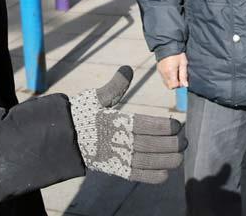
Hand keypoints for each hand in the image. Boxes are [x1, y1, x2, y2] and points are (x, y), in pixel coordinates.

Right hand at [69, 66, 186, 183]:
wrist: (61, 138)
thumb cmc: (80, 114)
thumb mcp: (95, 97)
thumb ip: (114, 86)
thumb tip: (128, 68)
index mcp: (114, 121)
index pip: (144, 125)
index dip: (164, 127)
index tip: (177, 125)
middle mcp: (116, 140)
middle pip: (150, 145)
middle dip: (172, 144)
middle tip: (184, 140)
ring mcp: (115, 157)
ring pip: (147, 162)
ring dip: (167, 160)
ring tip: (180, 156)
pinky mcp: (113, 169)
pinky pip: (136, 175)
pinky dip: (152, 176)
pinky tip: (165, 172)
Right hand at [157, 52, 187, 89]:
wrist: (167, 45)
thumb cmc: (177, 53)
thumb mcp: (183, 63)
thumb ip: (183, 75)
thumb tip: (185, 85)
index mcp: (170, 72)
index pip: (173, 86)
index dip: (179, 85)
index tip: (182, 80)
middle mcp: (164, 73)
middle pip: (169, 86)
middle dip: (175, 84)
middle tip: (180, 76)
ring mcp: (160, 71)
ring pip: (166, 82)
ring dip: (171, 80)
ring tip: (176, 72)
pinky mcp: (158, 69)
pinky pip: (163, 77)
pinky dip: (168, 77)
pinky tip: (171, 70)